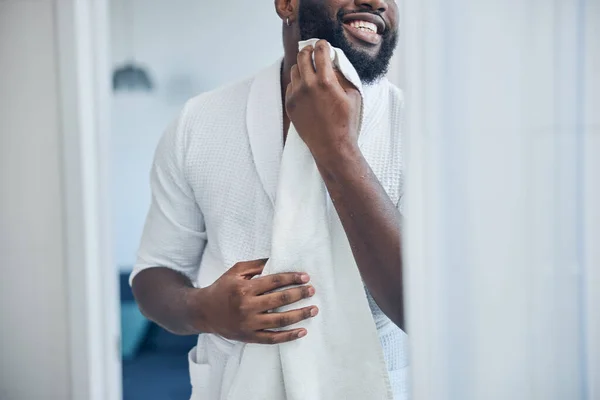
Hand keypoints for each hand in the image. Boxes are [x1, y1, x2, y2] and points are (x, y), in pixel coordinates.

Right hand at [187, 259, 318, 343]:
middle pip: (280, 300)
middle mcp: (247, 306)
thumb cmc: (222, 288)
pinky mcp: (249, 337)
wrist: (203, 311)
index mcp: (244, 288)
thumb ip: (256, 265)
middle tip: (312, 290)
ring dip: (300, 315)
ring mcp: (249, 324)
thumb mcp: (235, 271)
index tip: (305, 277)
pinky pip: (272, 339)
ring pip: (280, 321)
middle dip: (299, 294)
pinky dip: (289, 336)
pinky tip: (302, 331)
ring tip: (313, 309)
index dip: (291, 278)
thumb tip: (277, 259)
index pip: (274, 282)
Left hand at [285, 40, 361, 161]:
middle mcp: (308, 85)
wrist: (332, 146)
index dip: (322, 45)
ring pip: (295, 70)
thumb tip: (333, 63)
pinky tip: (306, 88)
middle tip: (313, 52)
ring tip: (310, 71)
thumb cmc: (346, 122)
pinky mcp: (290, 104)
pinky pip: (291, 86)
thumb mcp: (353, 95)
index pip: (320, 51)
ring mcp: (296, 95)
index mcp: (325, 81)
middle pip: (303, 56)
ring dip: (303, 66)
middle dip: (309, 50)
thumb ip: (342, 76)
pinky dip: (298, 83)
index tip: (323, 45)